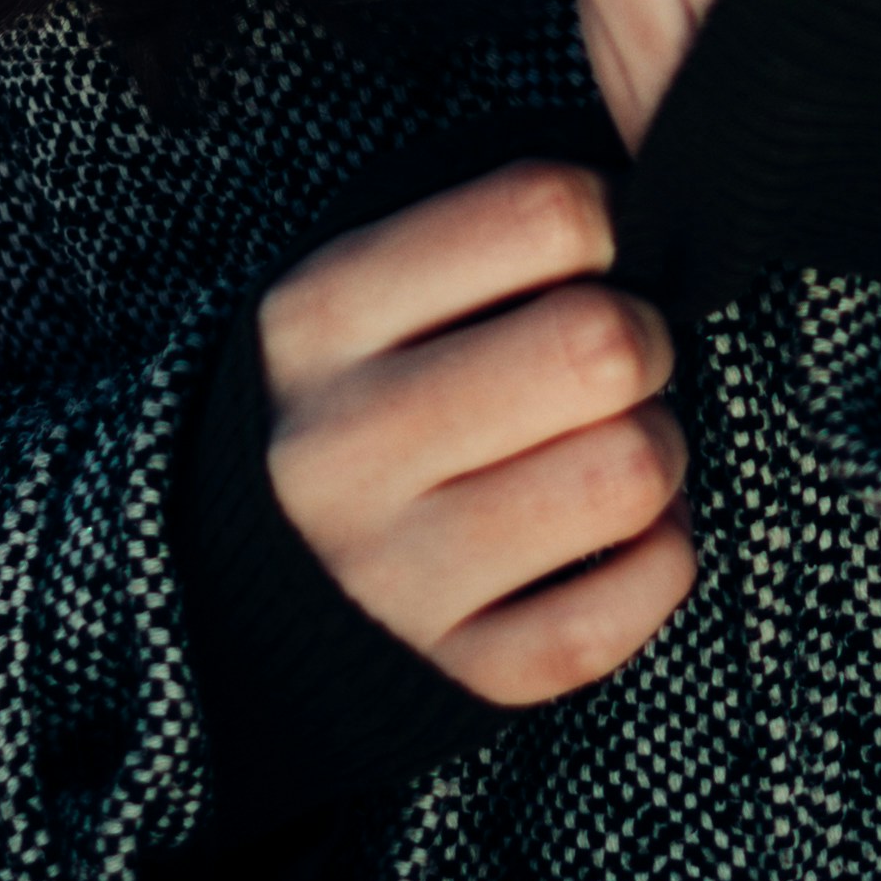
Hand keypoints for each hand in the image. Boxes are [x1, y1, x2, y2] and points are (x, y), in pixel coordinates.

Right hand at [259, 156, 693, 707]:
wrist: (221, 596)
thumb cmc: (339, 407)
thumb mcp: (352, 300)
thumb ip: (472, 241)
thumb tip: (643, 202)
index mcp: (318, 320)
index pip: (540, 212)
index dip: (607, 219)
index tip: (592, 256)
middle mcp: (343, 446)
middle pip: (600, 343)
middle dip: (645, 338)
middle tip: (617, 359)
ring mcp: (394, 574)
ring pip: (629, 474)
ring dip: (656, 453)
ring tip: (609, 447)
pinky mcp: (457, 678)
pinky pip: (630, 605)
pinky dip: (659, 560)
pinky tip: (619, 537)